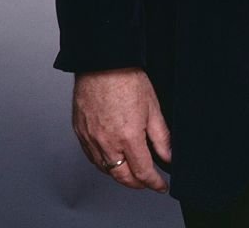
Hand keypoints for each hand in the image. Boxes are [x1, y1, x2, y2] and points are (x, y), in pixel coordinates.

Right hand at [72, 67, 170, 191]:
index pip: (143, 172)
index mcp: (128, 137)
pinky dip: (103, 163)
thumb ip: (161, 136)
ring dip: (120, 175)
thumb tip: (168, 156)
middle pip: (123, 177)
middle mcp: (107, 143)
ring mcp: (91, 139)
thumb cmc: (126, 78)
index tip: (161, 186)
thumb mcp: (153, 107)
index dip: (154, 183)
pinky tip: (112, 158)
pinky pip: (91, 157)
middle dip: (137, 184)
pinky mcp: (80, 133)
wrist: (102, 62)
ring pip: (106, 170)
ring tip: (131, 172)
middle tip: (148, 182)